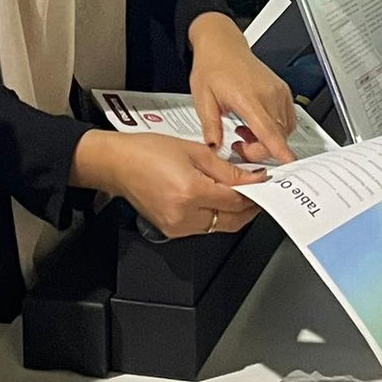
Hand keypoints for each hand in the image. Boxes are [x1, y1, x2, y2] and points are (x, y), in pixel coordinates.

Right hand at [74, 130, 259, 238]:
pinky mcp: (171, 231)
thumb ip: (226, 168)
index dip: (254, 191)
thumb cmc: (147, 151)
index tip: (263, 181)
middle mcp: (184, 215)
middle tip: (258, 191)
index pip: (236, 200)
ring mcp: (177, 227)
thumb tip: (250, 178)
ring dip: (233, 212)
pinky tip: (216, 200)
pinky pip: (203, 227)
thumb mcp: (194, 151)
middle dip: (249, 207)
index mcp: (191, 192)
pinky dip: (215, 215)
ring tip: (237, 193)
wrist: (117, 164)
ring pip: (219, 226)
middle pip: (232, 220)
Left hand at [189, 12, 295, 163]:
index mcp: (247, 97)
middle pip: (277, 136)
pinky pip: (288, 119)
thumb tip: (215, 149)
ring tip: (245, 130)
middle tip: (239, 144)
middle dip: (260, 150)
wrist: (222, 44)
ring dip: (267, 139)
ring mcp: (278, 92)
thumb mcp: (202, 99)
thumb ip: (211, 127)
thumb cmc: (212, 66)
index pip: (267, 129)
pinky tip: (257, 123)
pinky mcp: (283, 90)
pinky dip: (276, 129)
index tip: (287, 162)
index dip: (278, 149)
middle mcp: (267, 94)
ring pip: (284, 130)